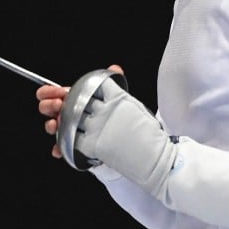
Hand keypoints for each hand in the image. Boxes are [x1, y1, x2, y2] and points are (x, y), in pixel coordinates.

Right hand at [36, 65, 125, 160]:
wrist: (117, 134)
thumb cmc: (108, 111)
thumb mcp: (110, 93)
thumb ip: (109, 80)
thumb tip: (115, 69)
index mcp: (69, 99)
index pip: (49, 92)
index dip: (49, 91)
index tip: (59, 92)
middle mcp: (64, 113)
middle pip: (45, 108)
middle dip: (48, 105)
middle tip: (59, 104)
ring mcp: (66, 128)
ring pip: (50, 126)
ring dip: (50, 125)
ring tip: (56, 124)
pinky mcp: (71, 145)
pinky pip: (60, 148)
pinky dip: (58, 148)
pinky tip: (60, 149)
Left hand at [72, 67, 175, 196]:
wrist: (155, 160)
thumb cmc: (150, 135)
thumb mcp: (137, 105)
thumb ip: (119, 90)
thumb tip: (114, 67)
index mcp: (118, 98)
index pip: (96, 85)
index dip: (91, 88)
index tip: (92, 94)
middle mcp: (105, 110)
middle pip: (81, 100)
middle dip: (80, 103)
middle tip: (82, 110)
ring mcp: (96, 127)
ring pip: (74, 117)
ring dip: (73, 119)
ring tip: (80, 124)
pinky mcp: (92, 144)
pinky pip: (73, 137)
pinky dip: (73, 137)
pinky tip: (79, 138)